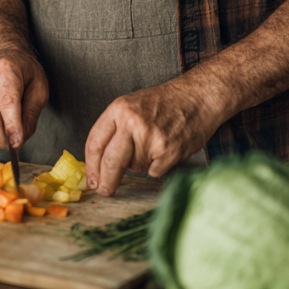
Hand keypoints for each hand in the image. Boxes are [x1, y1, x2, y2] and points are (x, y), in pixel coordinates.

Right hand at [0, 51, 48, 149]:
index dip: (12, 125)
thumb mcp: (39, 87)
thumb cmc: (23, 71)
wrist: (1, 55)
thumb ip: (32, 113)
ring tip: (9, 129)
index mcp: (6, 71)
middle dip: (2, 139)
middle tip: (15, 144)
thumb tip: (22, 137)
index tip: (17, 143)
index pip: (8, 102)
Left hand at [85, 76, 221, 193]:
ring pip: (135, 167)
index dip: (91, 165)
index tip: (91, 179)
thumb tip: (99, 162)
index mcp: (118, 109)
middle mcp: (132, 122)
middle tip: (104, 191)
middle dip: (106, 181)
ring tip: (153, 143)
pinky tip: (166, 148)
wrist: (197, 97)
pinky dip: (158, 166)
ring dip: (140, 164)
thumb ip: (114, 129)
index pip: (95, 142)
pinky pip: (154, 171)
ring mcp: (151, 137)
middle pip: (111, 162)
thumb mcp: (131, 105)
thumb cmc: (164, 102)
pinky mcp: (168, 151)